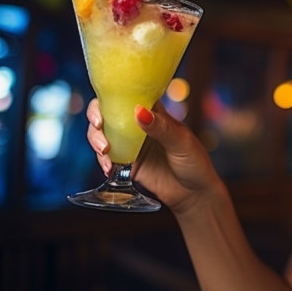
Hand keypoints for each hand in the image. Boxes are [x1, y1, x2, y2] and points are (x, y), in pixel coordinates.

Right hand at [86, 99, 220, 213]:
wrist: (194, 194)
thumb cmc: (195, 162)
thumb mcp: (181, 142)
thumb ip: (161, 127)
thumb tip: (139, 111)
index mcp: (154, 113)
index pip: (128, 96)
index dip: (110, 97)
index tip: (102, 108)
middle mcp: (138, 126)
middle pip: (107, 114)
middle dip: (96, 119)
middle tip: (98, 128)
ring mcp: (130, 145)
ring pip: (102, 136)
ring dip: (96, 140)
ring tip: (105, 152)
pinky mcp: (126, 165)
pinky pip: (106, 159)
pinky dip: (102, 161)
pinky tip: (108, 168)